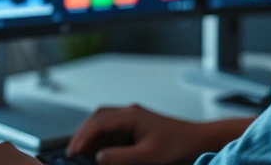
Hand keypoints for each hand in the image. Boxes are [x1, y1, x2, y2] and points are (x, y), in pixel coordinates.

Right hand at [67, 104, 250, 164]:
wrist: (197, 140)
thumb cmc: (178, 145)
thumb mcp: (148, 156)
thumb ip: (121, 157)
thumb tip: (98, 158)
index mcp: (131, 115)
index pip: (98, 122)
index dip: (83, 137)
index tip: (73, 151)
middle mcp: (130, 113)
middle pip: (97, 118)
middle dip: (83, 135)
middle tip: (72, 152)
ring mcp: (132, 119)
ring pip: (103, 123)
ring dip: (92, 138)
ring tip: (83, 154)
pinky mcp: (136, 126)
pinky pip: (113, 130)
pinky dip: (103, 141)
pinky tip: (101, 153)